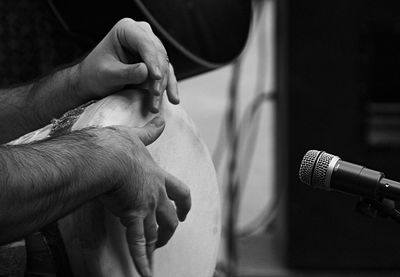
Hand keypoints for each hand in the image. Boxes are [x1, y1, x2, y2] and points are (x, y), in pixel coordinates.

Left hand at [77, 18, 178, 111]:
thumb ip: (126, 73)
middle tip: (155, 94)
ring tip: (156, 104)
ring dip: (163, 86)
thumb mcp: (107, 75)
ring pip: (164, 66)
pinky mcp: (155, 62)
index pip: (145, 43)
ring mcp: (150, 49)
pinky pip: (166, 74)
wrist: (93, 82)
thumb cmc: (95, 74)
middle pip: (158, 55)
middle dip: (158, 77)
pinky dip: (168, 87)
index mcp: (126, 29)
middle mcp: (142, 35)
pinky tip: (173, 100)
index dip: (152, 60)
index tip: (156, 77)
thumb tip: (146, 72)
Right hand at [96, 117, 190, 276]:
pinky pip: (138, 244)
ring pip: (157, 231)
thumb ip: (150, 130)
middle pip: (171, 216)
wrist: (106, 157)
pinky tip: (146, 275)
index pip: (180, 191)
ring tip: (154, 256)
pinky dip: (142, 260)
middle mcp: (155, 195)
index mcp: (157, 176)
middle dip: (172, 227)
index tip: (185, 211)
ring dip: (157, 244)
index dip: (184, 202)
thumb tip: (160, 117)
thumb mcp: (136, 135)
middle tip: (170, 234)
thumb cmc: (117, 145)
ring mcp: (145, 208)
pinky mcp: (131, 218)